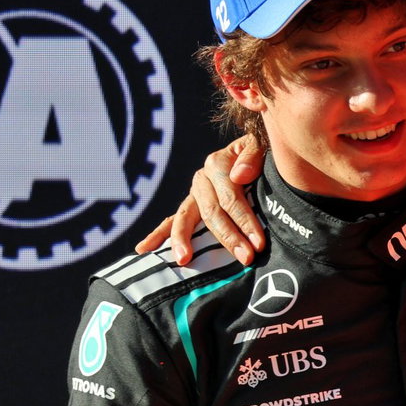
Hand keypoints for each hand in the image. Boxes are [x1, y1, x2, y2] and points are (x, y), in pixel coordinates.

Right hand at [135, 135, 266, 264]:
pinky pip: (170, 222)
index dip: (245, 220)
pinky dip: (157, 235)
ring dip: (184, 240)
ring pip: (185, 219)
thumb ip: (252, 156)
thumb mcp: (261, 146)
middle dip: (229, 237)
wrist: (254, 156)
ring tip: (184, 259)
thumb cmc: (261, 154)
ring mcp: (193, 194)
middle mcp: (201, 179)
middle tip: (246, 258)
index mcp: (217, 164)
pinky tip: (143, 250)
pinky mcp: (190, 207)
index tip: (258, 242)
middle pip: (211, 212)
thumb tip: (238, 176)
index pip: (230, 197)